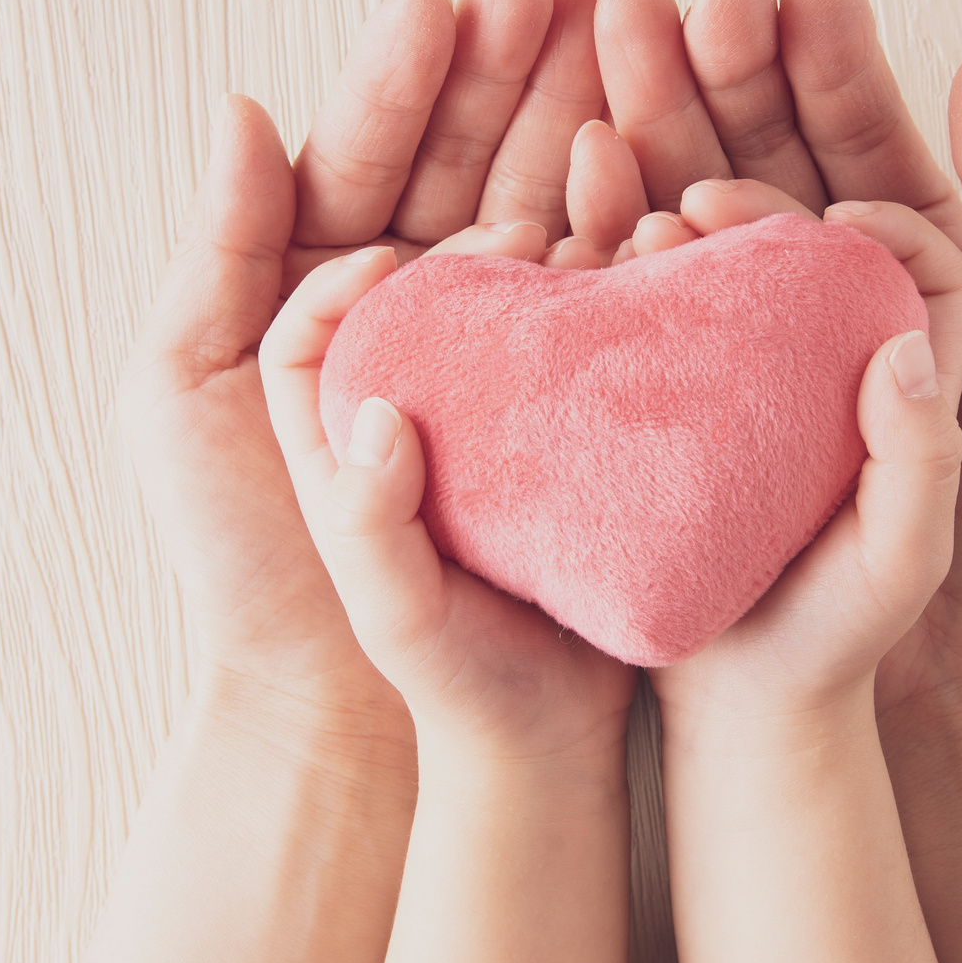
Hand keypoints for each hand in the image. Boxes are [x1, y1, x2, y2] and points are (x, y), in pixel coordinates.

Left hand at [115, 0, 616, 730]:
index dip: (408, 76)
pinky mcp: (571, 403)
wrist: (362, 713)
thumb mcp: (183, 398)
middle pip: (471, 158)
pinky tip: (659, 155)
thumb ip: (213, 254)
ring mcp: (501, 350)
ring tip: (639, 17)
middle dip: (521, 60)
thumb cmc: (252, 568)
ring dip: (591, 108)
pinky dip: (629, 224)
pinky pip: (603, 301)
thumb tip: (242, 106)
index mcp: (317, 283)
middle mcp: (415, 304)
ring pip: (548, 207)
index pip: (367, 154)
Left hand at [258, 227, 637, 762]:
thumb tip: (378, 413)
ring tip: (593, 225)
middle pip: (419, 297)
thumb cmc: (450, 686)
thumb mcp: (390, 615)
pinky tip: (648, 272)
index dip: (339, 284)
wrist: (552, 741)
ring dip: (546, 252)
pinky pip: (583, 349)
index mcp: (343, 446)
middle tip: (521, 221)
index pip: (313, 337)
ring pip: (508, 309)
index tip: (392, 257)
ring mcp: (498, 426)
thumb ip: (365, 523)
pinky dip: (610, 302)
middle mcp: (420, 418)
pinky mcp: (572, 436)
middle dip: (458, 236)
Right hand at [569, 0, 961, 711]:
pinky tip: (586, 161)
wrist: (942, 678)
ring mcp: (745, 344)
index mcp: (919, 258)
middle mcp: (823, 287)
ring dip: (649, 111)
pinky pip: (640, 301)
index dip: (827, 58)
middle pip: (763, 145)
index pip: (863, 135)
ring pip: (688, 201)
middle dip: (716, 60)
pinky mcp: (682, 404)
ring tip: (609, 32)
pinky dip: (610, 223)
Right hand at [640, 185, 961, 724]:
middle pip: (793, 221)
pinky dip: (607, 266)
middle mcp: (820, 351)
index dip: (873, 214)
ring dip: (665, 194)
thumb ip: (923, 458)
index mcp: (904, 364)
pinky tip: (572, 243)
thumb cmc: (848, 644)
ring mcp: (737, 371)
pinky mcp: (664, 399)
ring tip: (624, 196)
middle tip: (698, 159)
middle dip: (747, 151)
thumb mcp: (914, 560)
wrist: (745, 718)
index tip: (824, 218)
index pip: (904, 252)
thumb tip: (898, 346)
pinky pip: (638, 312)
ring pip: (708, 251)